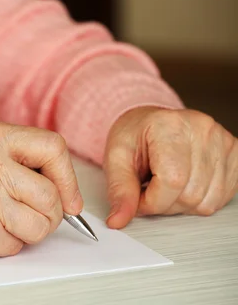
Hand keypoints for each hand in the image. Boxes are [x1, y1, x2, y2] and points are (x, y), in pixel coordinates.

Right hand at [0, 119, 83, 256]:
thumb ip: (17, 158)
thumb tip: (64, 187)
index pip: (53, 147)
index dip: (68, 177)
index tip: (69, 198)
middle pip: (51, 194)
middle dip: (50, 214)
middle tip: (36, 217)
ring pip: (39, 225)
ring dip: (28, 232)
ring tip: (5, 223)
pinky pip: (15, 245)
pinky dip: (5, 245)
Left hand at [104, 106, 237, 228]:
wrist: (150, 123)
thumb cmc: (135, 135)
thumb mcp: (116, 157)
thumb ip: (119, 189)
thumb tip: (118, 219)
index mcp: (171, 126)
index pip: (172, 181)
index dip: (151, 201)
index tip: (138, 199)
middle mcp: (202, 131)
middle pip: (190, 195)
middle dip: (164, 203)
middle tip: (149, 189)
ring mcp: (223, 143)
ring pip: (206, 202)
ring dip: (181, 204)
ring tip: (165, 184)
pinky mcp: (235, 157)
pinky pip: (220, 199)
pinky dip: (198, 200)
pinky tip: (183, 184)